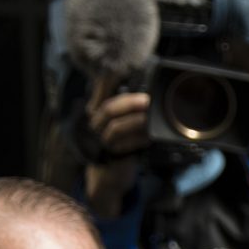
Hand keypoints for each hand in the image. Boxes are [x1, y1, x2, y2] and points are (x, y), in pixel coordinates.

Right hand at [82, 77, 150, 216]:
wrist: (110, 177)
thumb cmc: (121, 146)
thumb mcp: (122, 124)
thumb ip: (130, 110)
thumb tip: (151, 95)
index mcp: (99, 112)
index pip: (100, 91)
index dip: (107, 80)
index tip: (122, 71)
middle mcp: (96, 125)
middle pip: (108, 109)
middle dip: (129, 103)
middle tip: (147, 100)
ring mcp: (102, 142)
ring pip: (115, 128)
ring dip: (136, 122)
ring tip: (150, 117)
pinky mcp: (111, 157)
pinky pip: (124, 148)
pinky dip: (138, 141)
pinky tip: (149, 138)